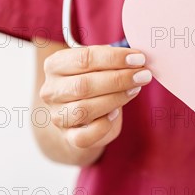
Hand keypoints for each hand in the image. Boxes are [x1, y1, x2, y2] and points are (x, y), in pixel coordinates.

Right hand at [40, 45, 151, 159]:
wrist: (82, 113)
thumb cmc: (94, 79)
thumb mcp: (99, 64)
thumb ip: (112, 59)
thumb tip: (137, 58)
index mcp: (55, 65)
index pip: (84, 59)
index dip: (114, 58)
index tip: (138, 58)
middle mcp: (51, 91)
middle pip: (84, 85)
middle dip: (119, 79)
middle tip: (143, 75)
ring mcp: (58, 115)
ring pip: (84, 109)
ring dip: (116, 98)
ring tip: (135, 89)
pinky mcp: (69, 137)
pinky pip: (84, 136)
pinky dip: (104, 125)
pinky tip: (116, 113)